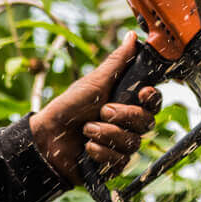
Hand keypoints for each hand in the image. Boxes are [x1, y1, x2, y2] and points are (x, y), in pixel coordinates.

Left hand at [29, 33, 161, 184]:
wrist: (46, 139)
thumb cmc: (69, 107)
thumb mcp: (95, 82)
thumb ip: (118, 61)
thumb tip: (133, 36)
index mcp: (129, 103)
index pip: (155, 102)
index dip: (153, 98)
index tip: (143, 93)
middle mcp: (130, 124)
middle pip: (148, 122)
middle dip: (124, 116)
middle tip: (102, 111)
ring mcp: (123, 145)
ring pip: (133, 142)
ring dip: (107, 134)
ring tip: (86, 130)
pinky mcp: (114, 165)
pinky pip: (120, 161)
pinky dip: (101, 152)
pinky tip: (87, 148)